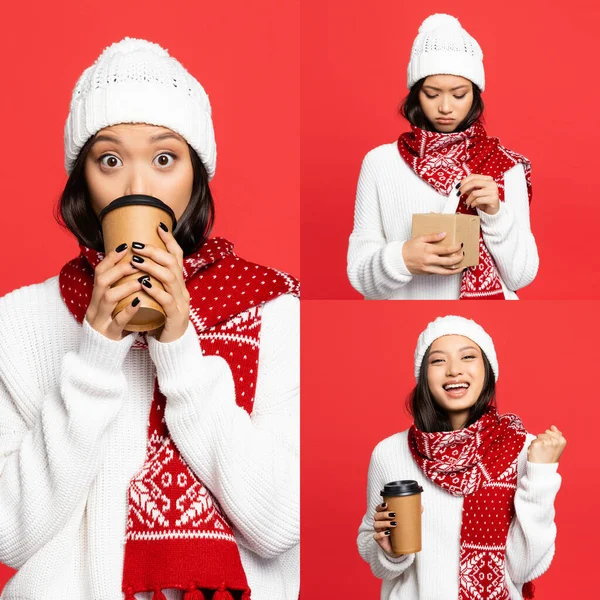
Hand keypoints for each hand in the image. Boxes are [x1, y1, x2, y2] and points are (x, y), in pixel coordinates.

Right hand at [86, 244, 143, 340]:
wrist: (99, 356)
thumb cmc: (112, 325)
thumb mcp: (112, 306)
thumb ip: (119, 289)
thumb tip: (134, 266)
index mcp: (97, 297)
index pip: (99, 272)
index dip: (111, 258)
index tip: (126, 246)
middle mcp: (96, 306)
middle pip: (101, 281)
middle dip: (118, 269)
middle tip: (136, 262)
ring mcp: (101, 320)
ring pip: (108, 298)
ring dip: (125, 287)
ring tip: (141, 280)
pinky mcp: (109, 334)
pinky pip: (117, 322)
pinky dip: (128, 311)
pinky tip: (139, 303)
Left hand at [128, 225, 190, 342]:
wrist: (173, 344)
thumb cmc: (161, 318)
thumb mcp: (158, 295)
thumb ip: (152, 280)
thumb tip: (137, 261)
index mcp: (179, 283)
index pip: (177, 256)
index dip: (169, 240)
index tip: (158, 226)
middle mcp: (183, 289)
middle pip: (173, 263)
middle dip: (155, 251)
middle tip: (137, 245)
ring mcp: (181, 302)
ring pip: (170, 278)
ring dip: (152, 267)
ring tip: (136, 261)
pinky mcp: (176, 316)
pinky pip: (167, 300)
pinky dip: (155, 290)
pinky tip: (143, 284)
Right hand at [372, 502, 423, 556]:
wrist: (398, 549)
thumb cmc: (400, 534)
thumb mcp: (405, 524)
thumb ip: (411, 515)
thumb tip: (421, 507)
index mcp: (384, 517)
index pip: (378, 509)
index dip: (380, 506)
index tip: (387, 505)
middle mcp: (379, 523)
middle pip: (376, 515)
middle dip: (384, 514)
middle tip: (393, 514)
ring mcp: (378, 531)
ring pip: (376, 525)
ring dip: (384, 523)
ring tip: (394, 524)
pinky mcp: (379, 540)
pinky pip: (376, 536)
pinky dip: (381, 534)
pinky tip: (387, 533)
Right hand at [403, 232, 464, 275]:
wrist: (398, 260)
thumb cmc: (408, 248)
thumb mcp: (420, 238)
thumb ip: (432, 236)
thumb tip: (444, 234)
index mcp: (428, 250)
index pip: (446, 250)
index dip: (456, 248)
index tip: (460, 245)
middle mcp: (429, 260)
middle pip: (449, 262)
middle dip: (459, 258)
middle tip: (463, 254)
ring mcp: (429, 268)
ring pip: (446, 272)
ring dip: (456, 270)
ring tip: (462, 267)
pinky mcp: (427, 273)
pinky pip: (440, 273)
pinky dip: (447, 271)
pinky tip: (452, 269)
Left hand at [458, 175, 499, 214]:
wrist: (492, 210)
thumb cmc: (483, 200)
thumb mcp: (475, 192)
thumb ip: (469, 188)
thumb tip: (458, 186)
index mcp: (487, 179)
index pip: (473, 176)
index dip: (464, 181)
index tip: (457, 186)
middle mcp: (491, 183)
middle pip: (474, 182)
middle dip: (464, 188)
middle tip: (458, 194)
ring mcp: (493, 191)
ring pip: (475, 193)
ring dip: (468, 199)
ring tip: (467, 203)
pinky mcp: (493, 199)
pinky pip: (478, 200)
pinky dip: (472, 204)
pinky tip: (473, 205)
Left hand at [527, 425, 566, 463]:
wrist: (543, 469)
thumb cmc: (550, 458)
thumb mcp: (557, 447)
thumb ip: (557, 435)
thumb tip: (553, 426)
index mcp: (562, 441)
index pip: (550, 431)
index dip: (549, 438)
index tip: (551, 447)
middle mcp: (555, 441)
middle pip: (544, 432)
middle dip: (544, 439)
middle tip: (546, 450)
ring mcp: (546, 442)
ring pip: (539, 436)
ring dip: (538, 442)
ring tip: (542, 451)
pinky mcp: (536, 444)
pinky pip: (533, 440)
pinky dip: (533, 446)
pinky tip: (537, 452)